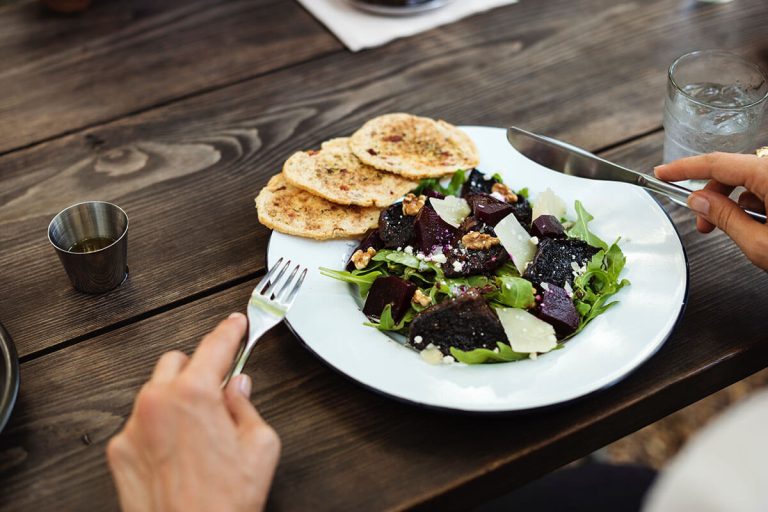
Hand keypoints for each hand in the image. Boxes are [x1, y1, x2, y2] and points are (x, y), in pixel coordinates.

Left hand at [106, 313, 279, 511]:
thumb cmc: (225, 502)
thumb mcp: (260, 447)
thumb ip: (247, 407)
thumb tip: (237, 390)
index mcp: (194, 395)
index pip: (214, 346)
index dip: (229, 331)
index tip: (235, 324)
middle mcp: (157, 404)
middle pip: (176, 361)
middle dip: (198, 369)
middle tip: (218, 392)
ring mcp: (133, 427)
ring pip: (154, 391)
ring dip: (176, 398)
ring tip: (198, 432)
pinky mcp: (119, 452)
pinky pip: (140, 423)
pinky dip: (158, 427)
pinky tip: (178, 453)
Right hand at [655, 152, 767, 269]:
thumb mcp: (760, 243)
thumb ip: (726, 218)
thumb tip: (699, 201)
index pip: (717, 163)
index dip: (684, 168)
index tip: (662, 173)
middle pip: (732, 170)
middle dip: (710, 195)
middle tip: (702, 223)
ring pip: (749, 179)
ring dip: (733, 203)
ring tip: (735, 230)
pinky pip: (766, 186)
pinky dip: (754, 203)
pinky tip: (757, 225)